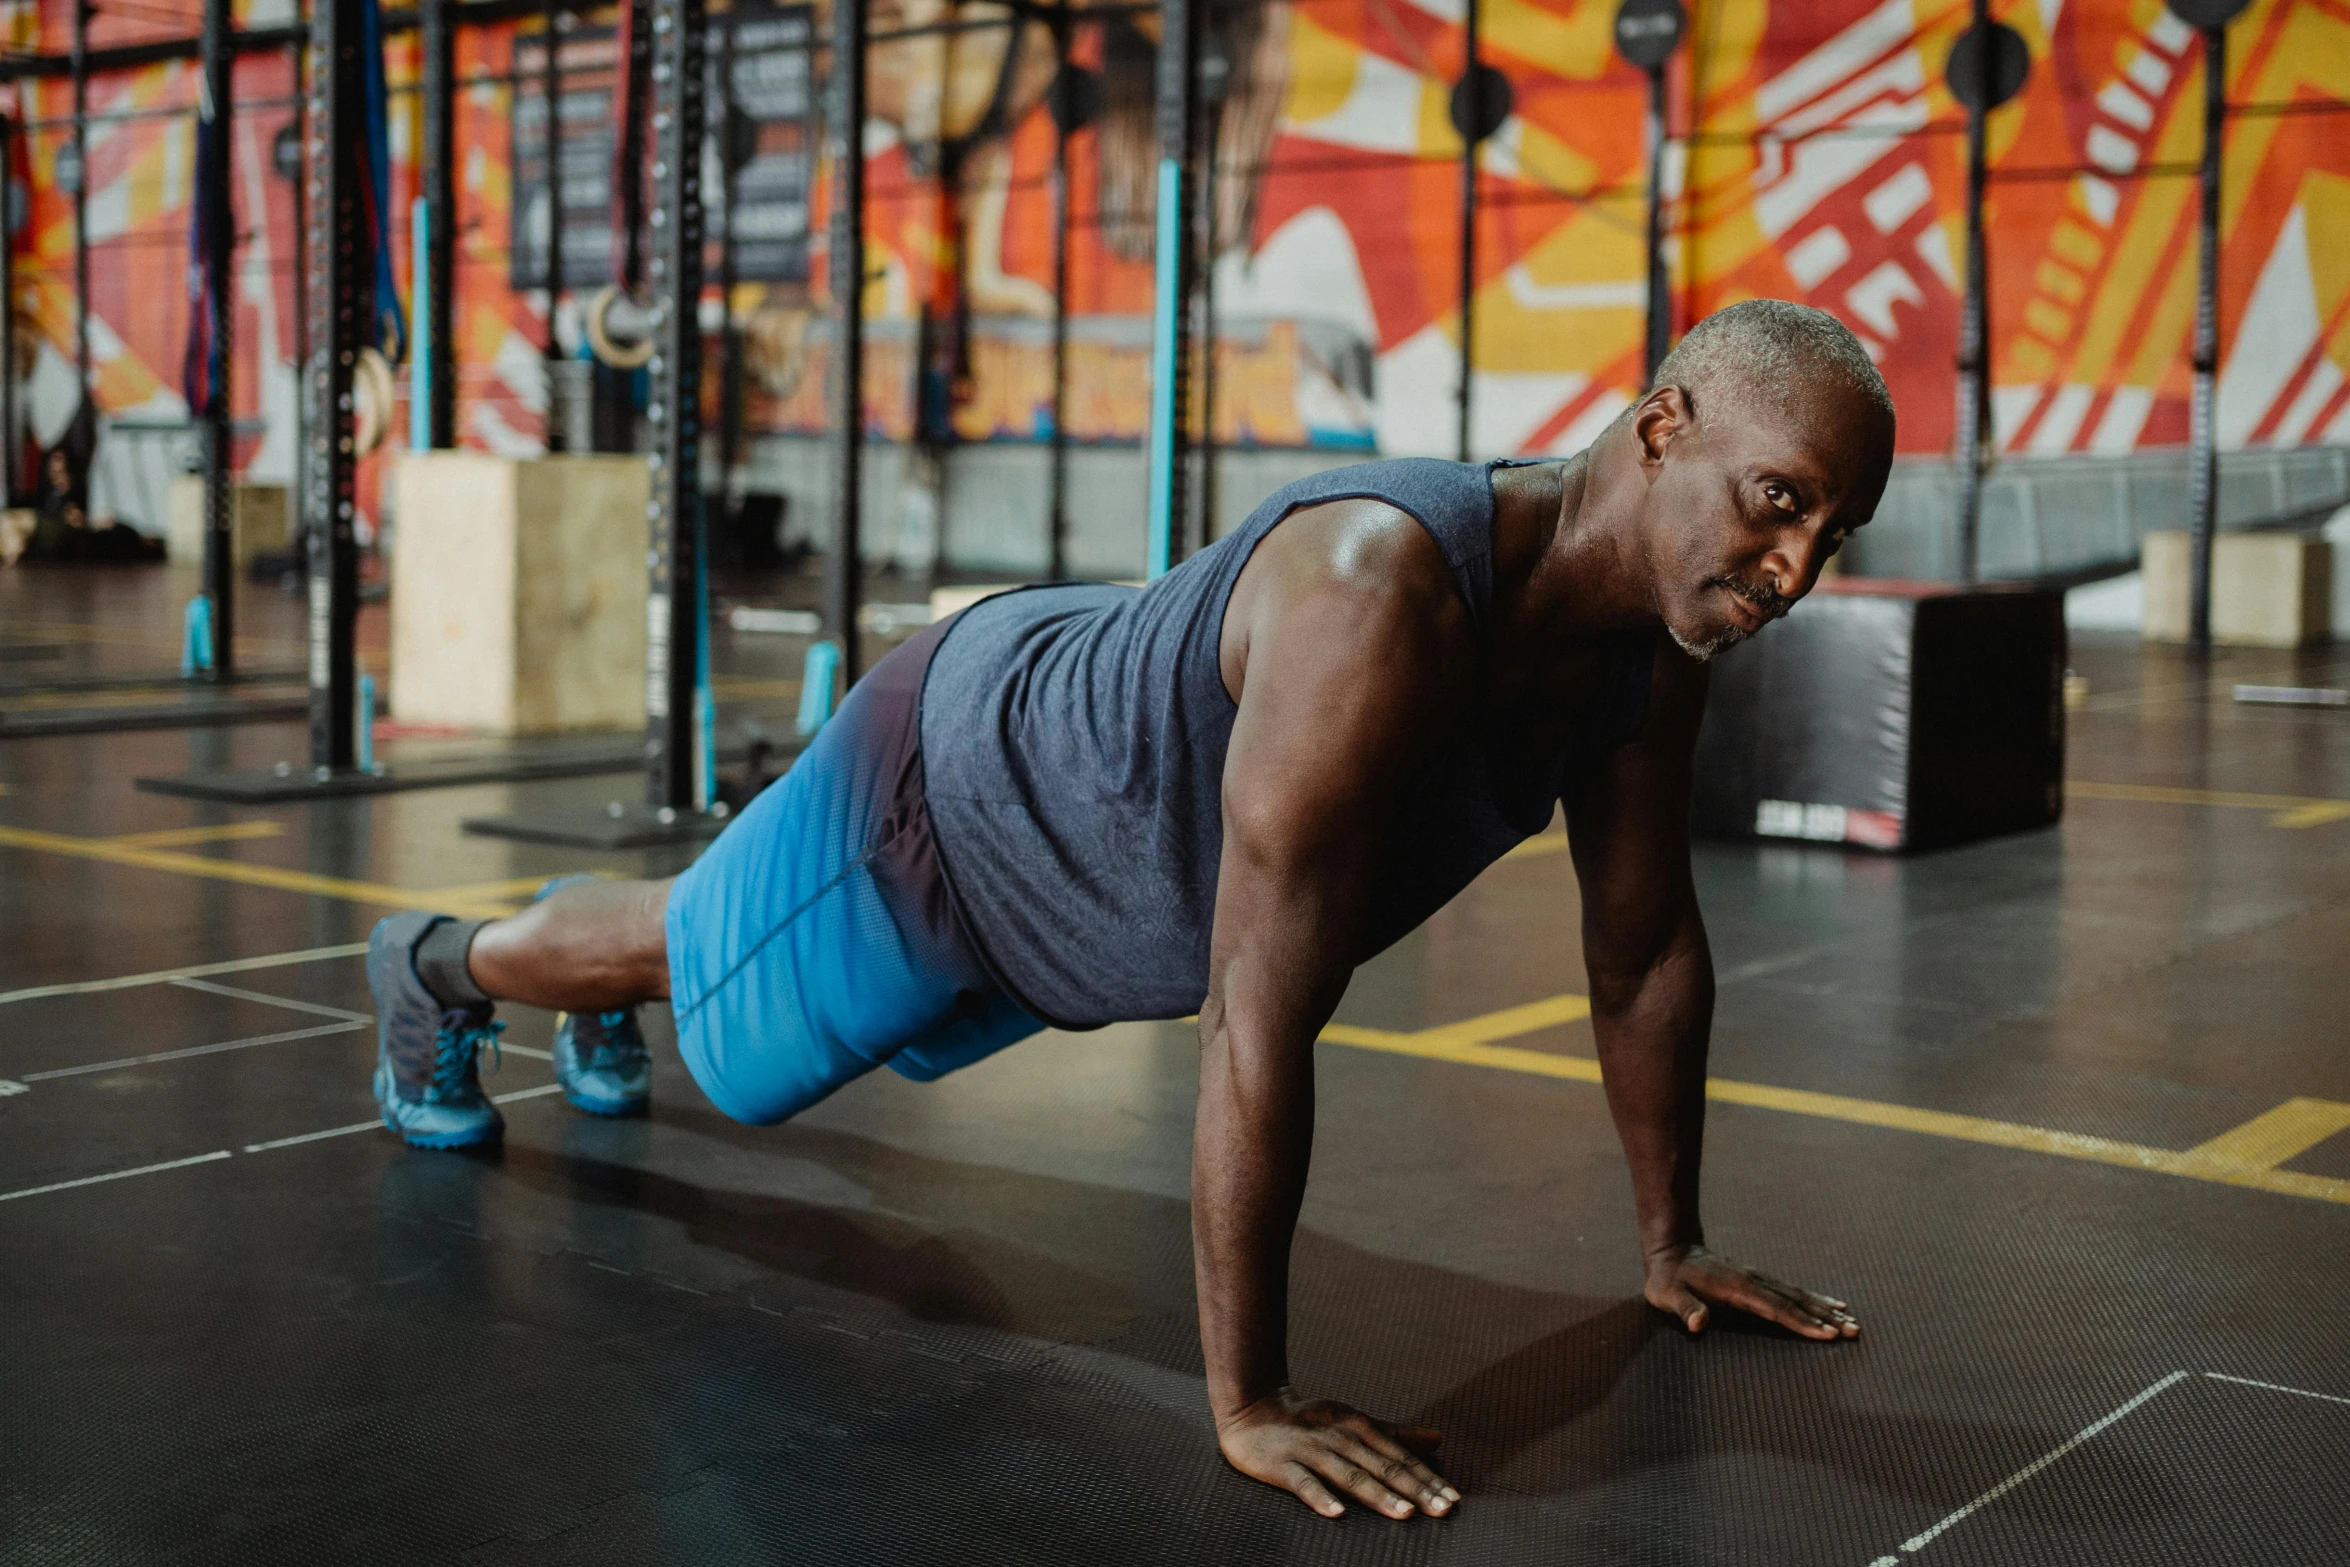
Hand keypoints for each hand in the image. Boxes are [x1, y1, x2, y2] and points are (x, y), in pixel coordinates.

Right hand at [1217, 1387, 1458, 1519]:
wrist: (1252, 1410)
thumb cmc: (1310, 1421)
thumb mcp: (1355, 1422)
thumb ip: (1396, 1433)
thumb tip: (1439, 1439)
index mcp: (1359, 1428)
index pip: (1400, 1457)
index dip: (1428, 1478)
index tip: (1453, 1498)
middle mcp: (1340, 1438)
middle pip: (1382, 1467)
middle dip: (1416, 1489)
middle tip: (1443, 1509)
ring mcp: (1311, 1451)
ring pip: (1350, 1476)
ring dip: (1379, 1495)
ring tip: (1406, 1513)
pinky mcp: (1284, 1466)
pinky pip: (1304, 1484)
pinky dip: (1320, 1497)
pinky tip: (1337, 1514)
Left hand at [1645, 1243, 1858, 1339]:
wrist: (1673, 1250)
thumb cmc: (1668, 1280)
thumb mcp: (1667, 1295)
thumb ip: (1684, 1309)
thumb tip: (1698, 1323)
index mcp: (1738, 1288)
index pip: (1776, 1309)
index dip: (1802, 1323)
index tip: (1828, 1334)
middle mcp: (1755, 1281)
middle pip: (1797, 1301)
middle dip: (1827, 1318)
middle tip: (1855, 1332)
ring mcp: (1759, 1279)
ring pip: (1800, 1295)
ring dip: (1827, 1310)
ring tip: (1854, 1321)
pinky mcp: (1760, 1281)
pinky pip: (1794, 1292)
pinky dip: (1816, 1300)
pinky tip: (1833, 1305)